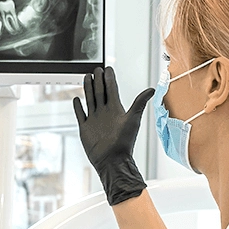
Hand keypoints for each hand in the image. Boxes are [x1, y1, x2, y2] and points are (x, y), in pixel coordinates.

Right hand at [73, 66, 153, 206]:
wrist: (112, 160)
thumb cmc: (124, 142)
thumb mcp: (133, 119)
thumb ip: (140, 102)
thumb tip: (153, 89)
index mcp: (116, 109)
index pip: (112, 89)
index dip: (110, 79)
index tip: (108, 68)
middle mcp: (105, 113)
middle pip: (100, 92)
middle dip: (98, 80)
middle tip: (96, 69)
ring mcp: (94, 120)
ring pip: (90, 100)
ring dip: (88, 89)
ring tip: (86, 77)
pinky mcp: (85, 128)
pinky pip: (80, 115)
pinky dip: (78, 107)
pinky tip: (76, 99)